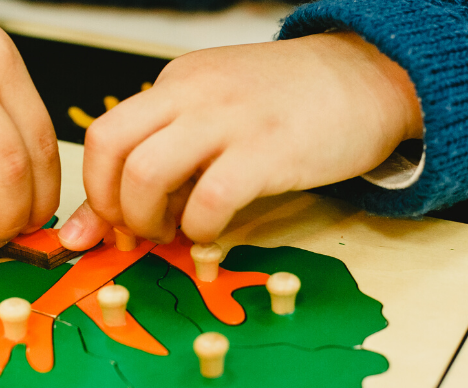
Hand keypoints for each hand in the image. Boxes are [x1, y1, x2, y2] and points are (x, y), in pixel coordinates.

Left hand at [58, 32, 422, 249]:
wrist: (371, 76)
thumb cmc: (290, 105)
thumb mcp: (216, 118)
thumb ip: (166, 158)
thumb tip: (96, 225)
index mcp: (176, 83)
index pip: (104, 134)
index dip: (97, 190)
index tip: (112, 225)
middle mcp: (192, 93)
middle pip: (108, 145)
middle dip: (108, 204)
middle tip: (136, 231)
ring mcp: (229, 119)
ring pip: (146, 172)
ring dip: (146, 219)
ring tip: (172, 232)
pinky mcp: (268, 150)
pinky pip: (209, 198)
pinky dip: (200, 228)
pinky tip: (212, 232)